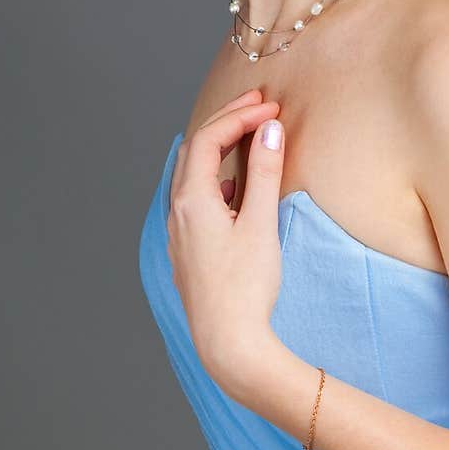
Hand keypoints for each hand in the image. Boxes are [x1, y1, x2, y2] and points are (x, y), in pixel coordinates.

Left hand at [167, 88, 285, 392]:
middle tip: (258, 107)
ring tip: (249, 138)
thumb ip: (264, 173)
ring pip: (192, 176)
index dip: (239, 117)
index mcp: (191, 201)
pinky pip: (195, 200)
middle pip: (195, 152)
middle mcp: (177, 213)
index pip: (209, 140)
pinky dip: (217, 179)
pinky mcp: (189, 252)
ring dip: (219, 150)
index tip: (271, 109)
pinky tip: (236, 191)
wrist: (229, 342)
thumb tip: (270, 131)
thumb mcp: (260, 223)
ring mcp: (180, 234)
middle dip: (226, 124)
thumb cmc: (245, 287)